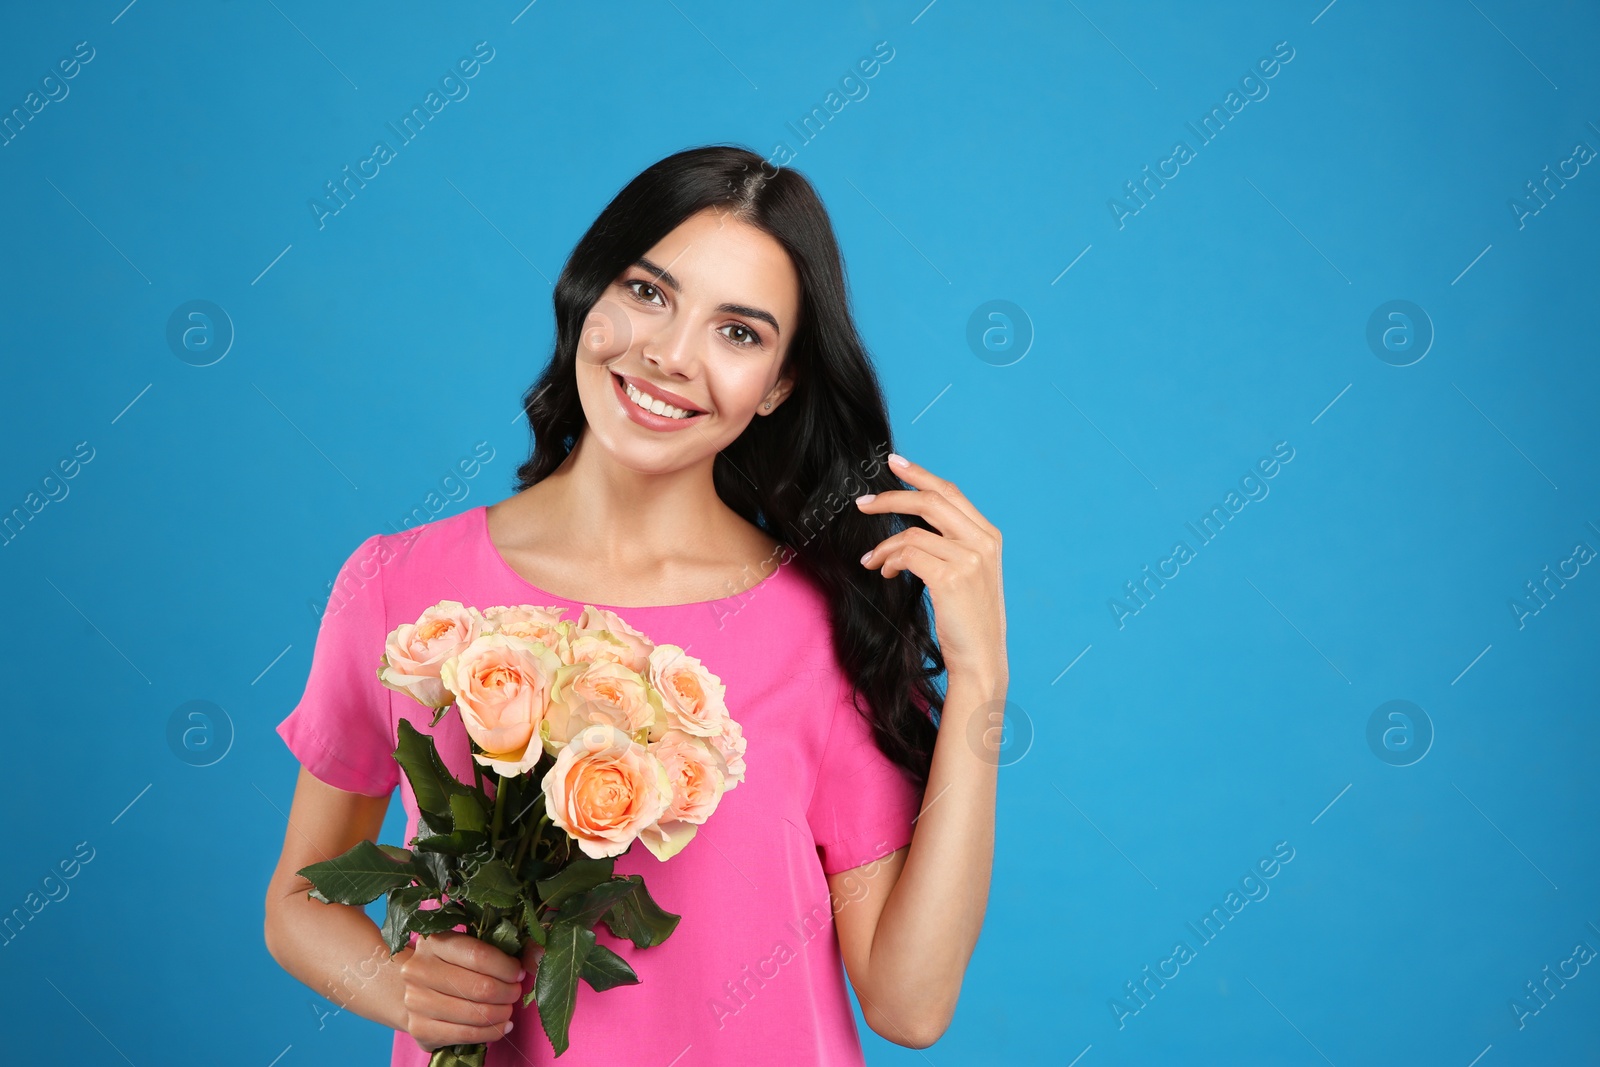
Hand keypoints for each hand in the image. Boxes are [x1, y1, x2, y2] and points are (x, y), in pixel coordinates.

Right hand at [399, 930, 523, 1051]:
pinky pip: (466, 1035)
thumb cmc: (451, 964)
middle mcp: (418, 970)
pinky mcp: (420, 1029)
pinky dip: (490, 1032)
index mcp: (435, 941)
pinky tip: (501, 1026)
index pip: (478, 955)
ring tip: (508, 1009)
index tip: (519, 973)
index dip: (506, 967)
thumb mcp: (472, 945)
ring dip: (501, 1013)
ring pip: (474, 1014)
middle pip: (479, 987)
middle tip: (515, 992)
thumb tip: (540, 955)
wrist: (414, 989)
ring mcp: (415, 1001)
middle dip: (507, 992)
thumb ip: (507, 946)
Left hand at [856, 453, 1006, 681]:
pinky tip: (884, 572)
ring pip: (912, 533)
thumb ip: (952, 545)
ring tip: (871, 561)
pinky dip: (888, 560)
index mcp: (989, 536)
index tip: (894, 463)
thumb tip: (913, 524)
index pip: (951, 493)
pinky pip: (907, 555)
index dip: (921, 475)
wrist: (981, 659)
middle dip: (891, 497)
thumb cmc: (969, 620)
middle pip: (931, 501)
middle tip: (862, 503)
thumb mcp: (970, 574)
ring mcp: (969, 559)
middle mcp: (983, 542)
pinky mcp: (951, 577)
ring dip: (883, 546)